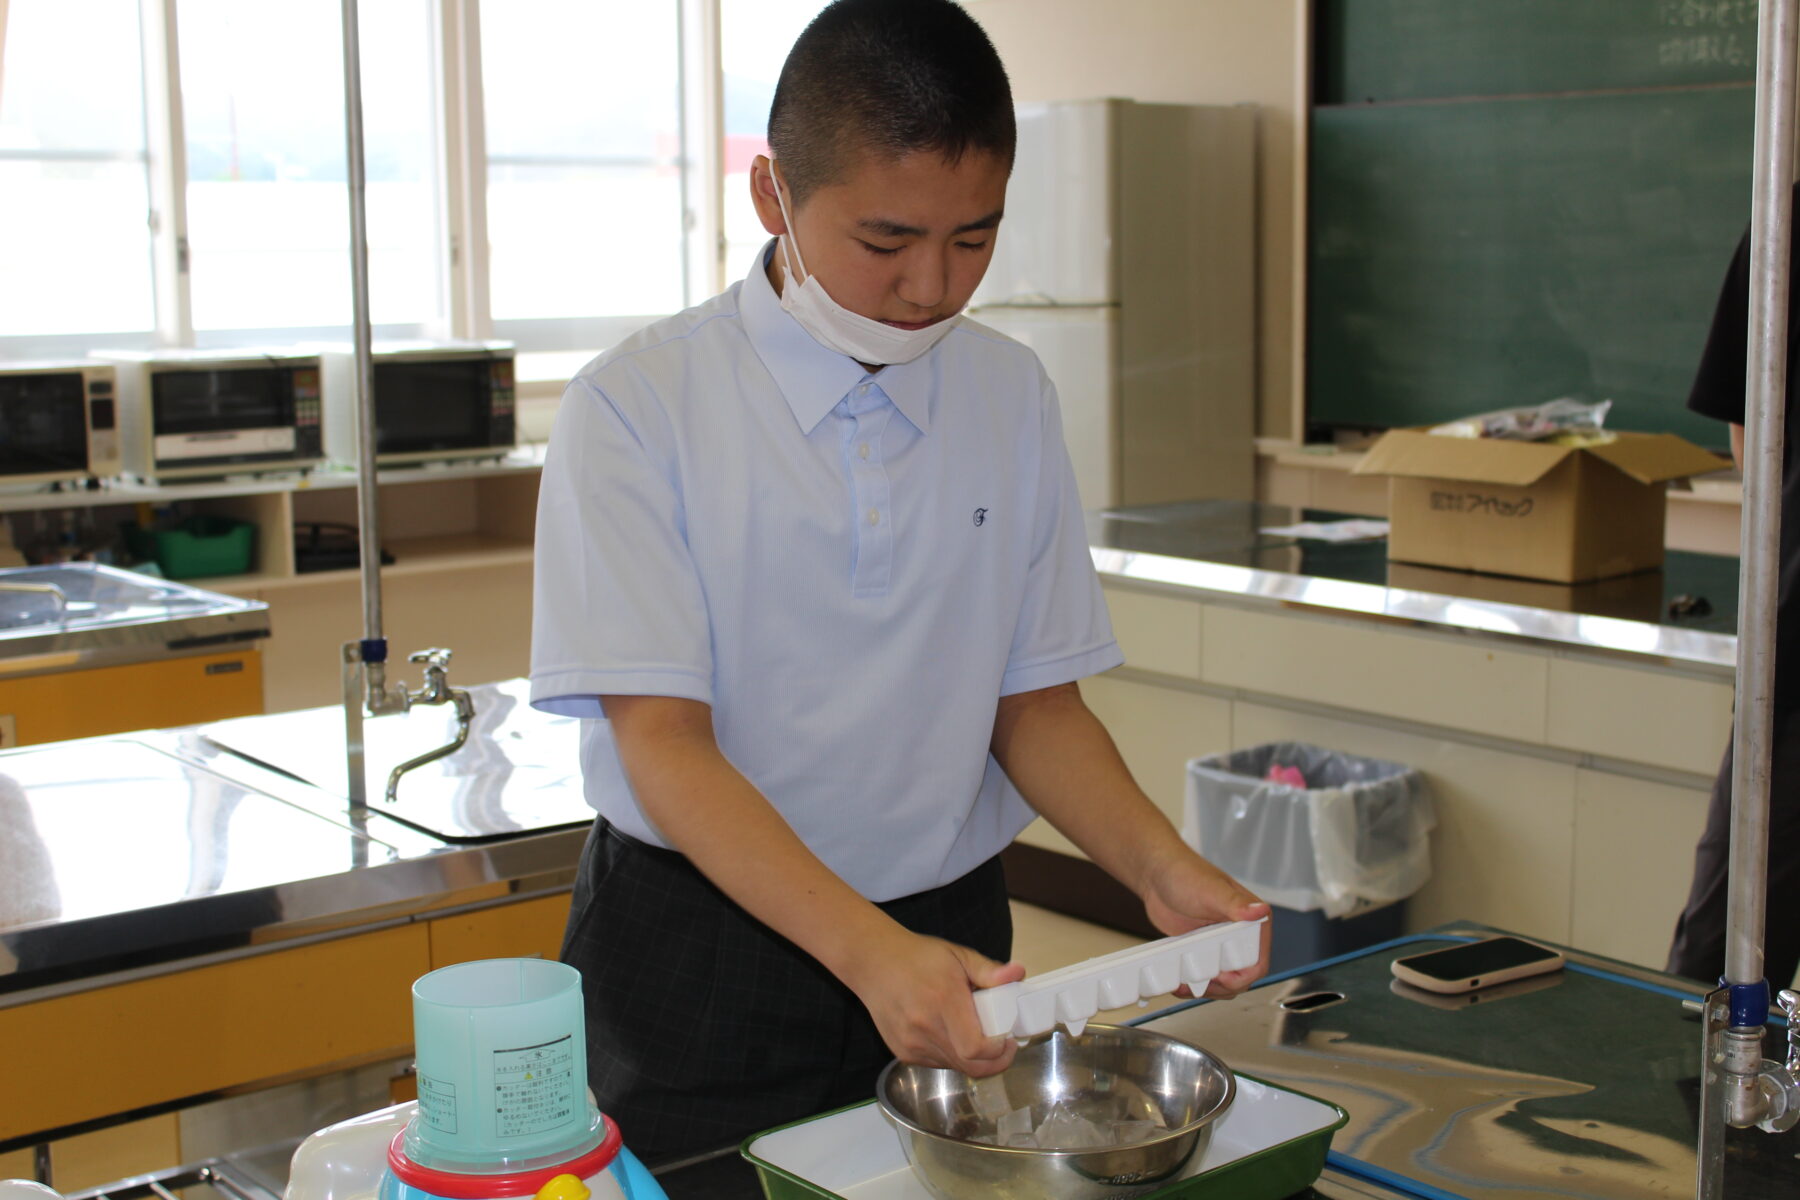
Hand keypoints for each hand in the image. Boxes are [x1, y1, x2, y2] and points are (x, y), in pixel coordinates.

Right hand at [843, 928, 1025, 1075]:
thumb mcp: (958, 955)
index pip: (976, 1048)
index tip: (1008, 1040)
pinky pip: (937, 1064)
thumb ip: (989, 970)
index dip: (998, 1052)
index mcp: (943, 1001)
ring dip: (971, 1059)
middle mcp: (925, 1027)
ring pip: (954, 1067)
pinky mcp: (903, 1052)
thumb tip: (1018, 974)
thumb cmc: (917, 957)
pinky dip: (951, 1056)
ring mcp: (912, 1044)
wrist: (873, 963)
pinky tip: (951, 1035)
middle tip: (1002, 1047)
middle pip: (970, 1066)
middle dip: (993, 1063)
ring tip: (975, 1035)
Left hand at [1140, 847, 1270, 999]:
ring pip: (1224, 981)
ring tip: (1184, 985)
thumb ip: (1235, 903)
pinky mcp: (1205, 949)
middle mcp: (1241, 934)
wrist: (1156, 874)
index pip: (1257, 962)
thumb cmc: (1184, 874)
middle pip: (1242, 977)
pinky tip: (1179, 982)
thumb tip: (1260, 911)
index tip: (1219, 978)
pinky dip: (1194, 983)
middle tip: (1197, 984)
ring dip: (1206, 989)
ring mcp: (1222, 944)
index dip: (1240, 977)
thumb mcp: (1210, 891)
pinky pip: (1206, 975)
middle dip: (1220, 987)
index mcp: (1253, 920)